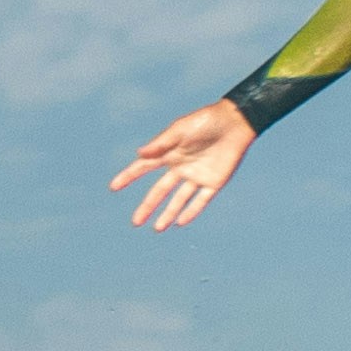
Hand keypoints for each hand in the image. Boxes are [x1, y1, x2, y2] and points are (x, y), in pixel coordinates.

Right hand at [119, 102, 256, 231]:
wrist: (236, 122)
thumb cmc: (206, 121)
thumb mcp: (180, 130)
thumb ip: (161, 143)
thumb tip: (139, 154)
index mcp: (170, 153)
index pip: (144, 167)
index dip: (128, 176)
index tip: (114, 187)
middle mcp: (181, 167)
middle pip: (160, 191)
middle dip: (148, 206)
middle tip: (135, 222)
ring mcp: (197, 175)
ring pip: (179, 199)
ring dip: (168, 214)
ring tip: (157, 228)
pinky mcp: (214, 182)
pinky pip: (201, 200)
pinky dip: (191, 211)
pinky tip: (181, 223)